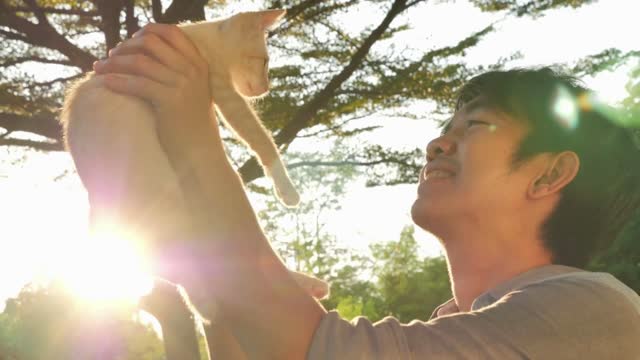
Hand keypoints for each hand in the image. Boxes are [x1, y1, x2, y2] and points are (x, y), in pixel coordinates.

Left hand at [93, 23, 214, 138]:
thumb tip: (142, 54)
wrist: (200, 152)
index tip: (130, 42)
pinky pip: (137, 83)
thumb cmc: (190, 123)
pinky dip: (118, 80)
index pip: (171, 32)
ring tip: (98, 69)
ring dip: (114, 62)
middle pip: (151, 43)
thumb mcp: (191, 91)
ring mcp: (183, 84)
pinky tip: (105, 83)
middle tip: (111, 56)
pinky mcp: (170, 101)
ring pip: (139, 62)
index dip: (147, 32)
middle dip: (126, 46)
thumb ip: (176, 70)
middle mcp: (192, 70)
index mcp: (199, 63)